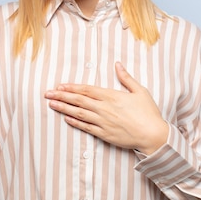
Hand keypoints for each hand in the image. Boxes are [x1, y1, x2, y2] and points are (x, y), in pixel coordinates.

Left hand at [44, 62, 168, 154]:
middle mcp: (104, 109)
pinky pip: (86, 127)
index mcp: (111, 96)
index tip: (60, 85)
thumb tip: (118, 64)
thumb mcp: (140, 91)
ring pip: (79, 113)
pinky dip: (75, 122)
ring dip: (64, 108)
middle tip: (47, 93)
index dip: (72, 87)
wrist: (152, 135)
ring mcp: (103, 122)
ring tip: (51, 104)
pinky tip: (66, 118)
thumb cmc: (148, 113)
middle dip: (62, 96)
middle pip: (79, 100)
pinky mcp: (104, 134)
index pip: (87, 90)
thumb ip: (126, 78)